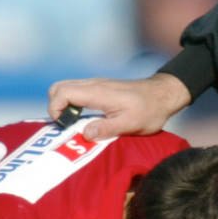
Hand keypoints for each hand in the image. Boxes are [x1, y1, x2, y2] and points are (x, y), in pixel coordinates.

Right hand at [48, 71, 190, 139]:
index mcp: (98, 93)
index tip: (63, 126)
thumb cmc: (149, 111)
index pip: (62, 92)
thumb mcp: (131, 124)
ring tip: (74, 125)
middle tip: (66, 126)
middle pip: (58, 88)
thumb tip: (85, 134)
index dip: (55, 109)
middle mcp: (93, 85)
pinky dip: (71, 104)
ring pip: (66, 88)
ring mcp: (95, 85)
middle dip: (55, 107)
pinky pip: (76, 91)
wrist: (162, 95)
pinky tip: (83, 120)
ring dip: (62, 106)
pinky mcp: (99, 88)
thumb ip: (107, 128)